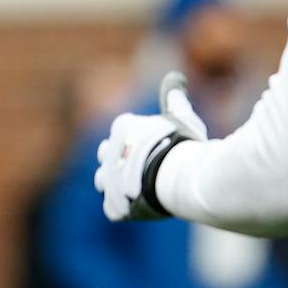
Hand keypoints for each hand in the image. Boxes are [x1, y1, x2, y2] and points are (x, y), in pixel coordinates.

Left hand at [94, 71, 207, 221]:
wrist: (181, 177)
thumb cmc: (183, 146)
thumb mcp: (182, 118)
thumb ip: (175, 99)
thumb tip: (175, 77)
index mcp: (123, 127)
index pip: (121, 132)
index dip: (136, 141)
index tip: (153, 149)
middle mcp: (109, 151)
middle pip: (106, 155)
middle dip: (119, 161)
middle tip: (144, 170)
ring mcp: (109, 179)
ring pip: (103, 181)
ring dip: (116, 186)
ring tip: (138, 191)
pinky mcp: (114, 204)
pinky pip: (112, 209)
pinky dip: (123, 209)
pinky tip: (139, 208)